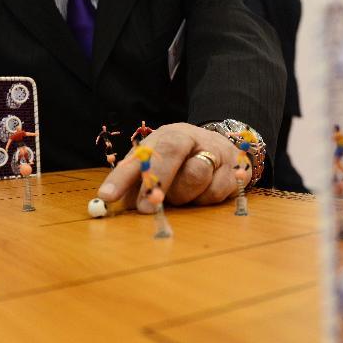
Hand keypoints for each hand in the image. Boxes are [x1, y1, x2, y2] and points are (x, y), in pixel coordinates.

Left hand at [97, 123, 240, 212]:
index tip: (107, 196)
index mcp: (167, 135)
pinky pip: (216, 193)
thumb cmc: (181, 164)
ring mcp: (216, 152)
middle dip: (157, 181)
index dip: (123, 175)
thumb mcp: (156, 165)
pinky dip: (204, 200)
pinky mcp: (235, 170)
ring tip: (180, 196)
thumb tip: (111, 201)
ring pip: (196, 176)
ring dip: (183, 194)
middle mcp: (192, 137)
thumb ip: (135, 181)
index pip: (143, 152)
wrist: (223, 151)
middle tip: (146, 208)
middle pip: (172, 153)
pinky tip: (201, 195)